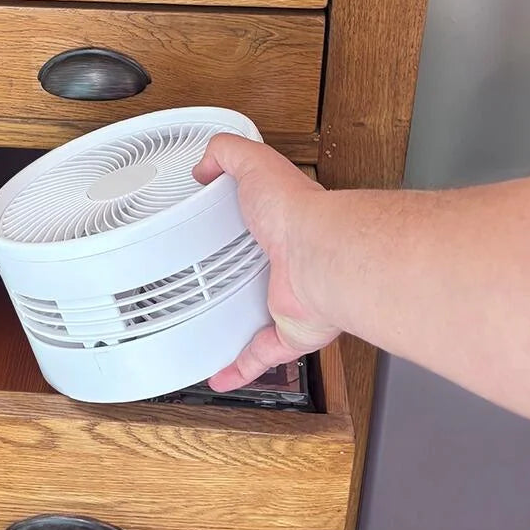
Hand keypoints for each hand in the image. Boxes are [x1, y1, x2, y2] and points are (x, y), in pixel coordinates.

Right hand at [192, 134, 338, 390]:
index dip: (244, 223)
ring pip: (263, 316)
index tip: (221, 227)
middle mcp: (289, 263)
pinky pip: (263, 353)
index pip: (260, 221)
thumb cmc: (297, 213)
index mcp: (281, 224)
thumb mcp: (254, 162)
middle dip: (242, 278)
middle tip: (210, 283)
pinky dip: (241, 367)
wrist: (325, 257)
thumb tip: (205, 163)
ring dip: (242, 325)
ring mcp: (290, 298)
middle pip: (261, 271)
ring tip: (213, 333)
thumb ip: (228, 153)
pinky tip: (220, 375)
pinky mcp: (290, 330)